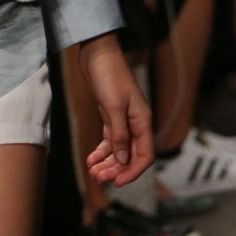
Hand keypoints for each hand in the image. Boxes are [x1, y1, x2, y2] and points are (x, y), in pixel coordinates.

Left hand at [79, 34, 152, 186]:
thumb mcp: (113, 106)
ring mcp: (123, 119)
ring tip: (93, 172)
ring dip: (107, 162)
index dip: (133, 171)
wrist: (97, 53)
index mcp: (142, 121)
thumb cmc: (108, 75)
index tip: (117, 182)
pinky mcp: (111, 115)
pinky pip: (110, 139)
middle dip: (116, 169)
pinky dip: (101, 150)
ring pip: (119, 149)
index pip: (145, 155)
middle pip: (130, 155)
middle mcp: (136, 122)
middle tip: (98, 178)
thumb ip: (119, 134)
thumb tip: (124, 160)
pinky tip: (91, 158)